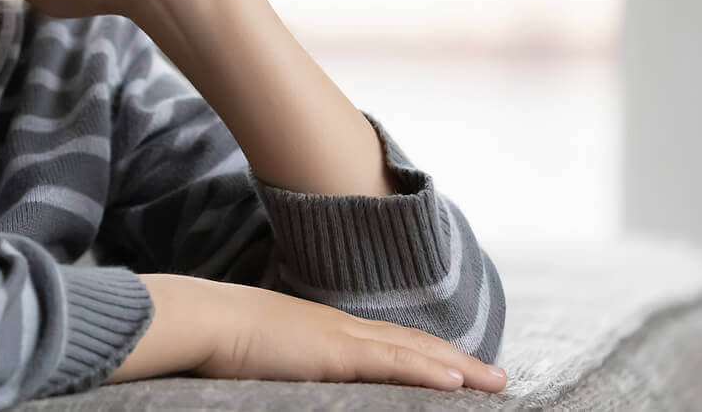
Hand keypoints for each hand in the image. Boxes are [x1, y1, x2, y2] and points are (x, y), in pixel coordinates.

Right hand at [196, 281, 507, 392]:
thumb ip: (293, 367)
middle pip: (413, 344)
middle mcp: (342, 328)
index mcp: (326, 331)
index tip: (460, 370)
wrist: (203, 320)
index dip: (427, 355)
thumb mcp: (268, 356)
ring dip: (459, 367)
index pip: (390, 344)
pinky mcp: (334, 351)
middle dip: (458, 361)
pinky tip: (458, 381)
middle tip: (498, 379)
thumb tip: (302, 380)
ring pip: (413, 351)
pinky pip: (392, 362)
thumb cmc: (221, 341)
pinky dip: (427, 370)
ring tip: (495, 382)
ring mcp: (340, 337)